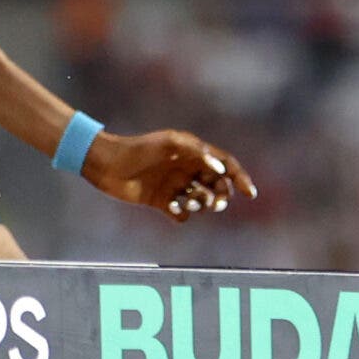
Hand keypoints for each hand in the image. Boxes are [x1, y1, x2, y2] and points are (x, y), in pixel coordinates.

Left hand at [82, 128, 257, 220]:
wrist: (109, 164)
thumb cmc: (140, 148)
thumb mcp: (170, 143)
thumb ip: (197, 152)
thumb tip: (219, 167)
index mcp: (194, 154)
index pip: (225, 165)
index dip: (240, 178)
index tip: (249, 193)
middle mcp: (188, 170)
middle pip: (217, 186)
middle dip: (221, 196)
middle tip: (215, 203)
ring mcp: (175, 187)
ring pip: (201, 200)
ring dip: (202, 205)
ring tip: (189, 202)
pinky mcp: (161, 202)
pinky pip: (180, 214)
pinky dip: (181, 215)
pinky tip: (172, 209)